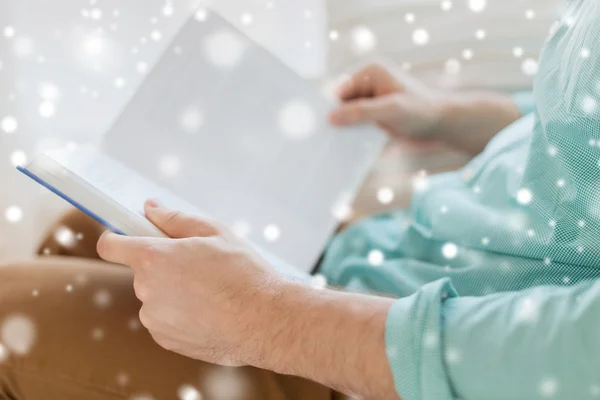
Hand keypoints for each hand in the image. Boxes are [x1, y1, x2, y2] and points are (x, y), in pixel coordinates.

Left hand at [96, 200, 286, 366]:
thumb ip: (175, 219)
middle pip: (144, 271)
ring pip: (156, 297)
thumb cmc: (244, 274)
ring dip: (174, 292)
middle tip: (198, 265)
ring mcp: (155, 319)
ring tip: (211, 292)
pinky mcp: (166, 340)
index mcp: (154, 258)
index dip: (116, 239)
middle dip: (165, 266)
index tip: (124, 237)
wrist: (265, 321)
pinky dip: (181, 315)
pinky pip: (165, 320)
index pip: (111, 246)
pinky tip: (210, 311)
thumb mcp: (215, 233)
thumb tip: (151, 209)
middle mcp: (147, 290)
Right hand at [329, 62, 448, 140]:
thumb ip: (361, 113)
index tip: (321, 127)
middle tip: (325, 139)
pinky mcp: (372, 114)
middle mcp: (367, 83)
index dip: (328, 108)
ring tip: (334, 145)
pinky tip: (348, 147)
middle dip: (335, 119)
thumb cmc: (421, 111)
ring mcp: (369, 99)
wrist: (441, 125)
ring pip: (345, 115)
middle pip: (339, 103)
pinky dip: (351, 135)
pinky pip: (354, 124)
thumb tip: (330, 117)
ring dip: (342, 129)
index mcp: (369, 72)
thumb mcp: (390, 110)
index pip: (338, 90)